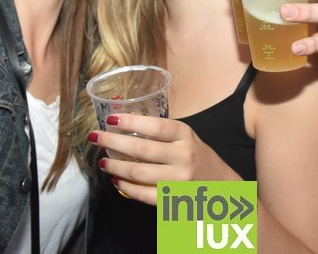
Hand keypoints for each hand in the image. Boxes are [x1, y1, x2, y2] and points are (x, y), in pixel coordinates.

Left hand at [88, 114, 240, 204]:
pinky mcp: (173, 199)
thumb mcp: (185, 137)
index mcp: (185, 135)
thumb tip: (122, 122)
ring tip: (103, 161)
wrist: (221, 185)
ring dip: (115, 166)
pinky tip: (116, 180)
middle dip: (113, 142)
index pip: (155, 126)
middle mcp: (183, 156)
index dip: (131, 122)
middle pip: (141, 150)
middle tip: (95, 137)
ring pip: (139, 173)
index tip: (110, 119)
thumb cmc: (197, 156)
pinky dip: (126, 187)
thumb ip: (160, 131)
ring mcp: (178, 180)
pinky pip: (144, 194)